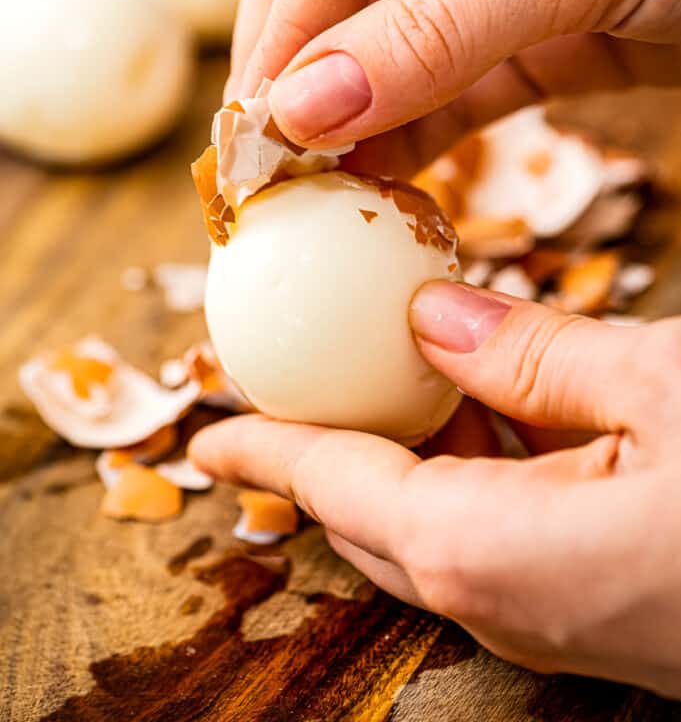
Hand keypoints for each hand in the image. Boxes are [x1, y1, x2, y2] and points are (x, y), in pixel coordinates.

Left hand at [190, 286, 680, 697]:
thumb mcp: (664, 386)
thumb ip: (531, 352)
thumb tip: (431, 312)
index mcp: (491, 549)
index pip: (337, 488)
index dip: (267, 449)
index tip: (211, 428)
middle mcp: (505, 601)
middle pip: (372, 516)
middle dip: (325, 450)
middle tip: (300, 373)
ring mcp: (555, 614)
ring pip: (432, 526)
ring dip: (402, 452)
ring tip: (389, 368)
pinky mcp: (599, 604)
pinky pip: (497, 532)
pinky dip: (471, 467)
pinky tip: (489, 403)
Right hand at [227, 0, 680, 177]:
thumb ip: (440, 34)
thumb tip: (306, 107)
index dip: (287, 31)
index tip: (259, 127)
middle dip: (298, 71)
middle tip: (268, 164)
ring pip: (375, 41)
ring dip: (343, 115)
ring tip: (313, 191)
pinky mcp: (518, 26)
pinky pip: (436, 84)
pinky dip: (405, 135)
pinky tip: (376, 182)